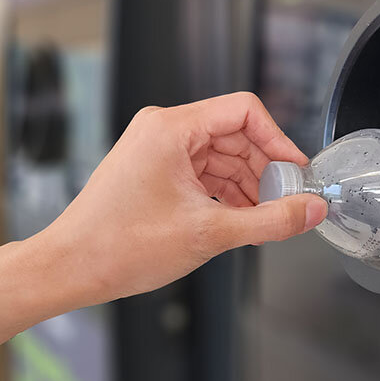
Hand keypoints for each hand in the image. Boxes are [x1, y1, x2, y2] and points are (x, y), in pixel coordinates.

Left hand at [32, 92, 326, 305]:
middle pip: (236, 135)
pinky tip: (240, 219)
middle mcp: (163, 131)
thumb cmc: (118, 246)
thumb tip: (310, 211)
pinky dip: (226, 193)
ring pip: (222, 156)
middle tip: (286, 202)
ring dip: (248, 185)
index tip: (296, 171)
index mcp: (171, 128)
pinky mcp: (154, 171)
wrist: (69, 269)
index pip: (244, 111)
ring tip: (264, 218)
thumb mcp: (211, 233)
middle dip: (265, 169)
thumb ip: (271, 220)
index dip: (278, 140)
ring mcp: (156, 150)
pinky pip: (204, 172)